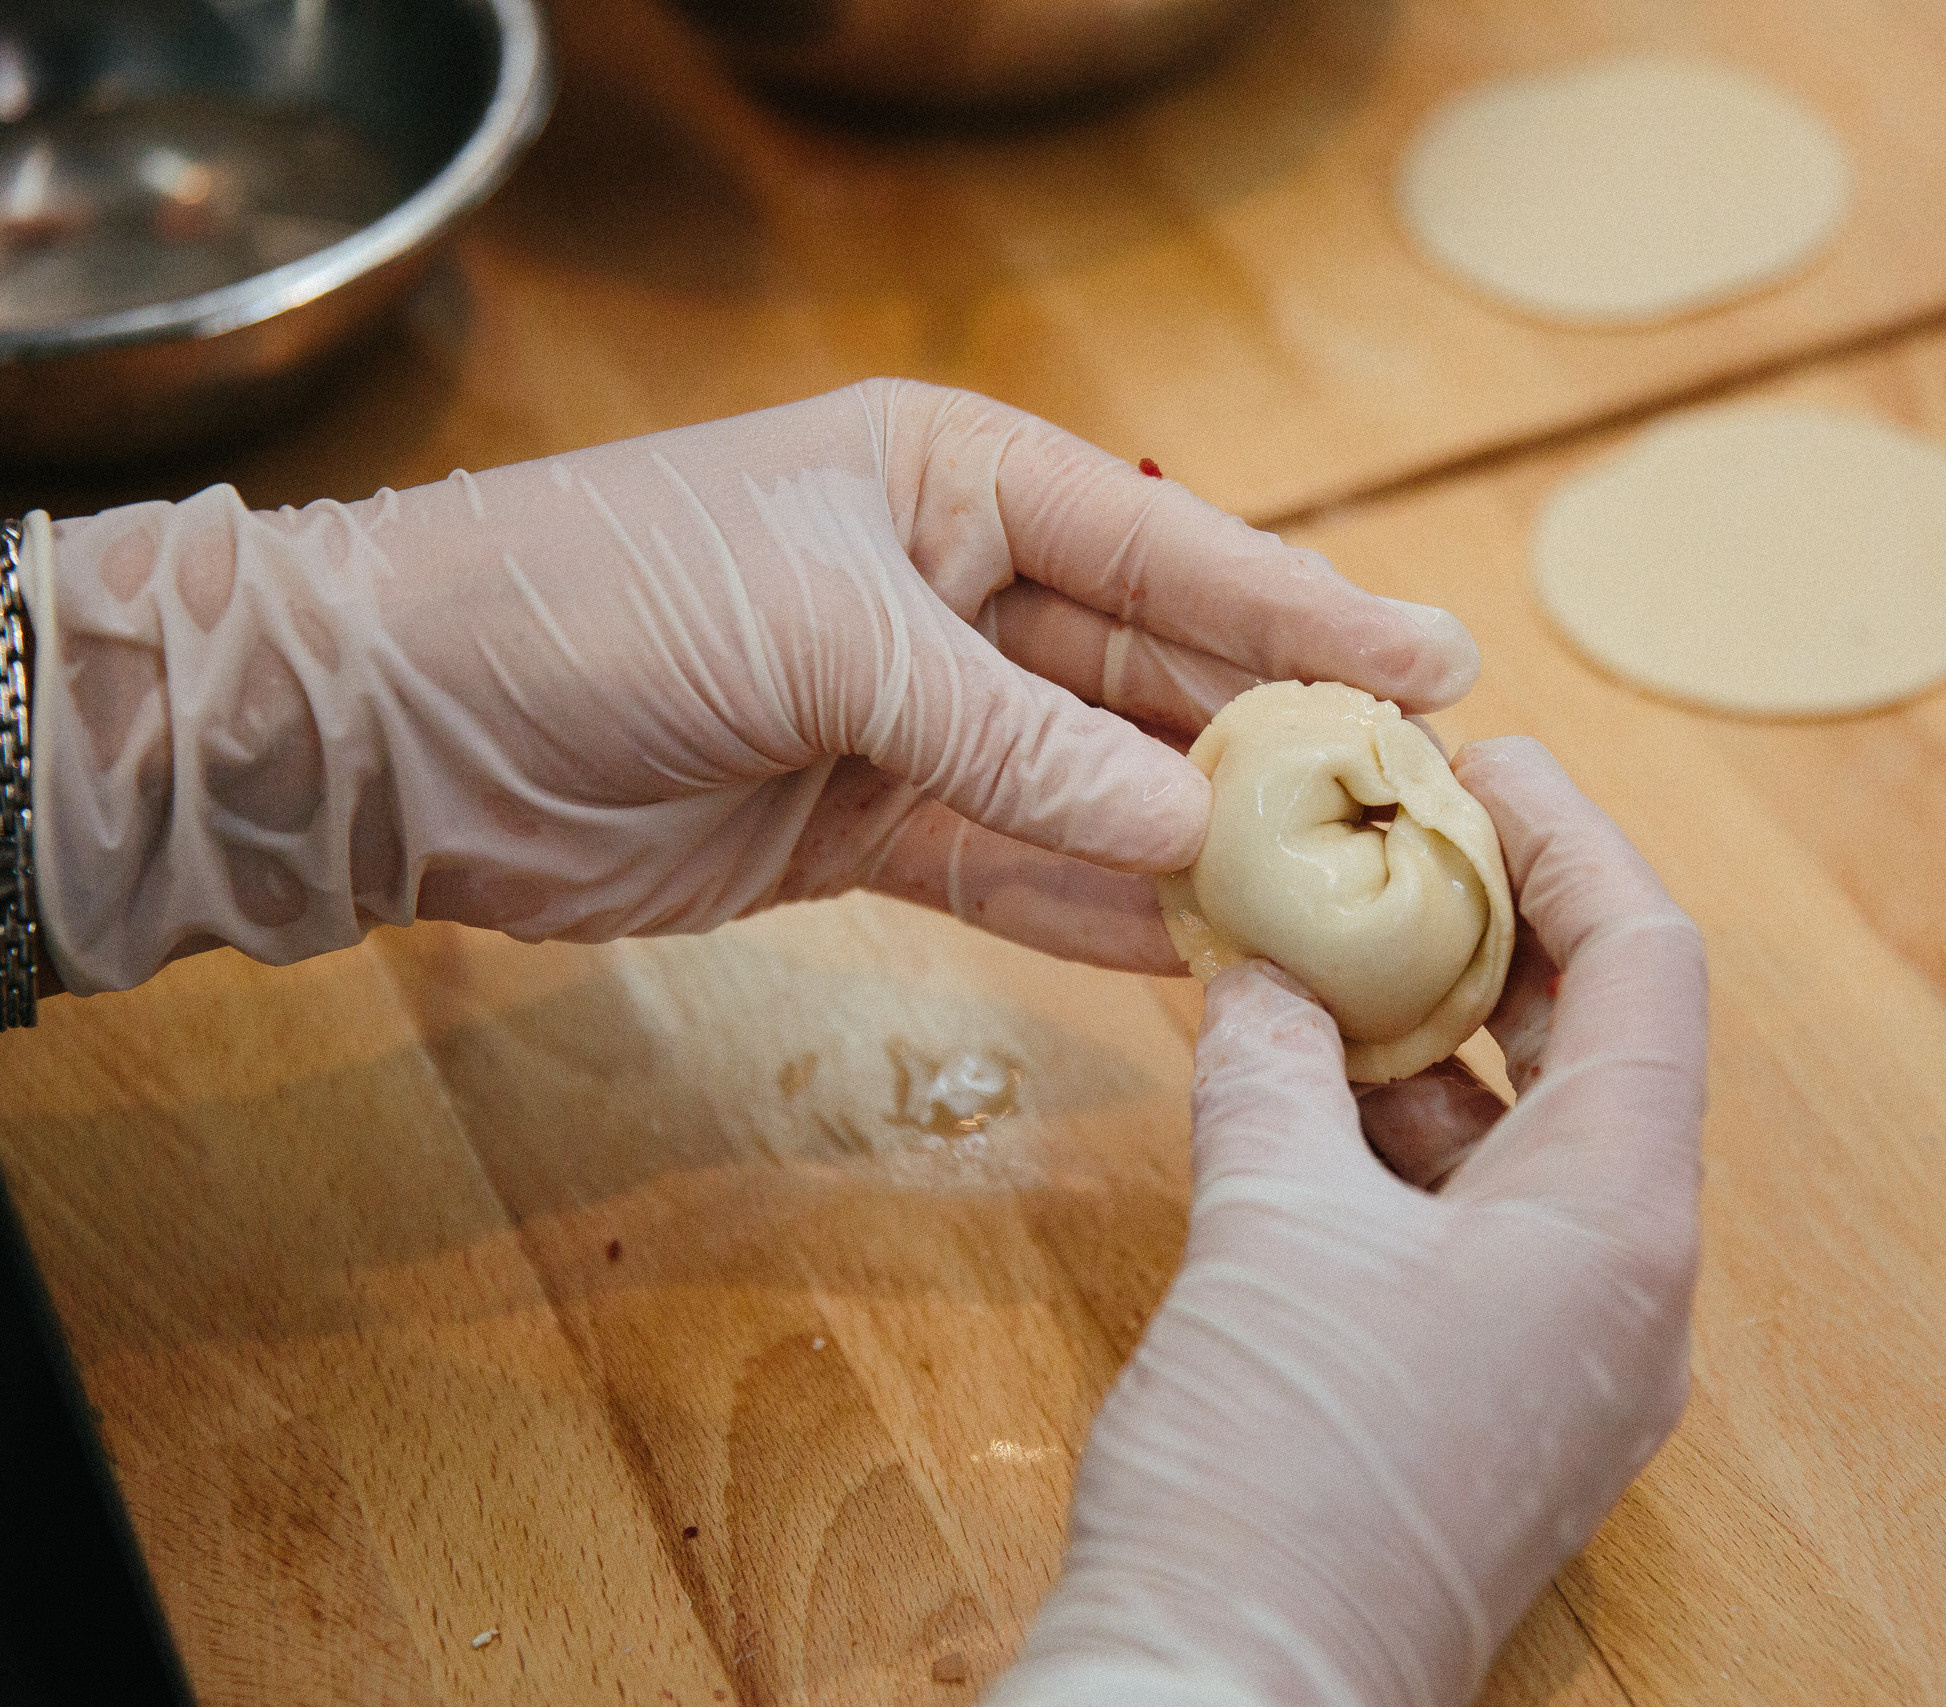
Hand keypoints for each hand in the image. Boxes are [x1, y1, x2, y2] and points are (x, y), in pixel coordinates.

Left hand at [33, 380, 1476, 992]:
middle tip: (1414, 806)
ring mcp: (915, 718)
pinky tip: (1200, 952)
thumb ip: (1015, 733)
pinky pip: (1017, 868)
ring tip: (1337, 898)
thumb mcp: (828, 637)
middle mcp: (954, 591)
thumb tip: (1187, 823)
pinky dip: (1099, 910)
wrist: (405, 728)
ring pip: (1099, 784)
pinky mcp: (869, 829)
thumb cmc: (604, 604)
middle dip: (1274, 738)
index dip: (1306, 607)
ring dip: (1203, 843)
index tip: (1437, 659)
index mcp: (954, 481)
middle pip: (1154, 673)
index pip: (1168, 548)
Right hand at [989, 738, 1706, 1706]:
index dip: (1573, 841)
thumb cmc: (1275, 1474)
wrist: (1232, 1702)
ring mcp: (1567, 1355)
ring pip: (1530, 1139)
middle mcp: (1628, 1288)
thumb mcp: (1269, 1225)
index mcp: (1622, 1224)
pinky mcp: (1493, 1400)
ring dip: (1438, 1036)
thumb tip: (1268, 979)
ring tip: (1330, 946)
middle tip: (1398, 837)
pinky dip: (1402, 1138)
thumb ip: (1278, 1068)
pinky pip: (1477, 1222)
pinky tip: (1305, 1085)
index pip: (1648, 970)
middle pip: (1602, 1047)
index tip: (1483, 762)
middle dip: (1501, 930)